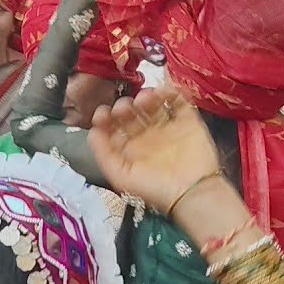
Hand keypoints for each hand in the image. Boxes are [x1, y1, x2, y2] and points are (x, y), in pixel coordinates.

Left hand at [88, 85, 221, 214]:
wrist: (191, 192)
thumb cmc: (153, 188)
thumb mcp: (120, 175)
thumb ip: (103, 153)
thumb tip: (92, 130)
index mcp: (129, 148)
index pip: (113, 126)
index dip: (106, 116)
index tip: (103, 112)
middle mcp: (146, 136)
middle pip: (132, 113)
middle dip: (125, 106)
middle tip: (126, 107)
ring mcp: (168, 128)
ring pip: (153, 104)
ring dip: (146, 97)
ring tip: (145, 99)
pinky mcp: (189, 123)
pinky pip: (180, 102)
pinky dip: (172, 92)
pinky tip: (165, 91)